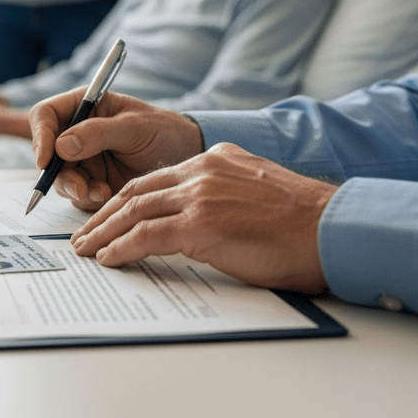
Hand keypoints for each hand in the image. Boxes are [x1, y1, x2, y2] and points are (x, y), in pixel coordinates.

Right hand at [27, 88, 203, 209]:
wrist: (187, 159)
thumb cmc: (165, 131)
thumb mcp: (136, 127)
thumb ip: (99, 133)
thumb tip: (62, 144)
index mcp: (84, 107)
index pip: (46, 115)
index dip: (40, 135)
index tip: (45, 159)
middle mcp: (77, 133)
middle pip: (47, 153)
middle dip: (60, 173)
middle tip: (80, 187)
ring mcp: (84, 160)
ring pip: (60, 178)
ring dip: (76, 189)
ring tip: (102, 192)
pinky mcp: (92, 183)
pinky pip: (77, 196)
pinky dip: (89, 199)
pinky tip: (109, 195)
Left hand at [70, 144, 335, 293]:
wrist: (331, 229)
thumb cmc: (303, 224)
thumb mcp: (257, 194)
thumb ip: (225, 195)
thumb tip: (205, 221)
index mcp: (216, 159)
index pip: (158, 178)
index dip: (129, 199)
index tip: (112, 215)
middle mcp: (203, 169)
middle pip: (137, 191)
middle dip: (106, 214)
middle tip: (86, 234)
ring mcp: (199, 194)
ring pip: (134, 210)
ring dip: (104, 232)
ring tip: (86, 250)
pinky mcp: (200, 223)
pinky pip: (146, 235)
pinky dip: (122, 248)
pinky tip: (109, 259)